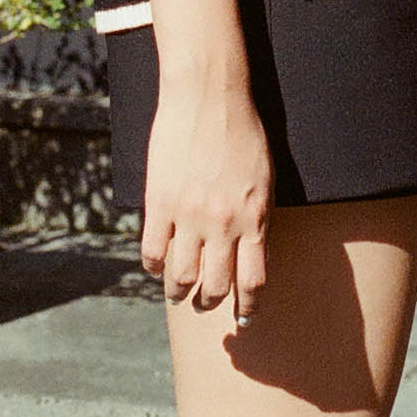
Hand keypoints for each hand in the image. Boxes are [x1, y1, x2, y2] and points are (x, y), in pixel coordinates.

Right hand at [140, 69, 272, 328]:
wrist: (208, 96)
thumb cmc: (243, 133)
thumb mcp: (264, 180)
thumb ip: (258, 219)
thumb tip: (252, 253)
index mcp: (254, 219)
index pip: (253, 281)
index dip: (247, 307)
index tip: (243, 319)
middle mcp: (223, 224)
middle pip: (216, 287)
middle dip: (211, 304)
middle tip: (206, 305)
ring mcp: (189, 215)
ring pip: (182, 277)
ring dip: (180, 292)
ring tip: (178, 293)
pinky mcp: (159, 202)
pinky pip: (152, 251)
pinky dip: (153, 266)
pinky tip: (155, 266)